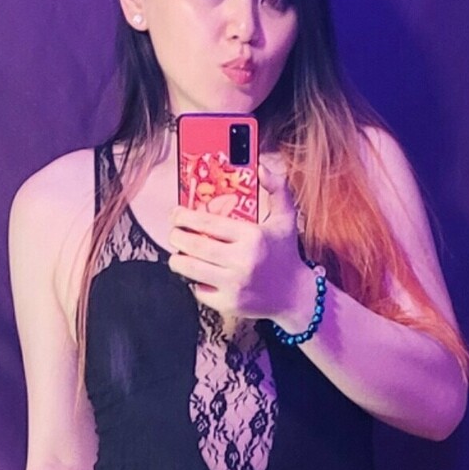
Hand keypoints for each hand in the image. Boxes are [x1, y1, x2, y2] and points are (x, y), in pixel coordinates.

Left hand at [167, 152, 310, 323]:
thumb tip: (262, 166)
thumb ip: (277, 189)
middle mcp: (242, 261)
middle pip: (194, 246)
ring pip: (191, 269)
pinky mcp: (229, 304)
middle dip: (176, 237)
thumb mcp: (287, 218)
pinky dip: (195, 282)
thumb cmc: (286, 253)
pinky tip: (199, 275)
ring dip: (178, 260)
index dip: (185, 217)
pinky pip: (199, 291)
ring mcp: (234, 284)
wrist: (295, 295)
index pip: (209, 223)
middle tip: (173, 232)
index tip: (176, 214)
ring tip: (178, 254)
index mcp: (252, 237)